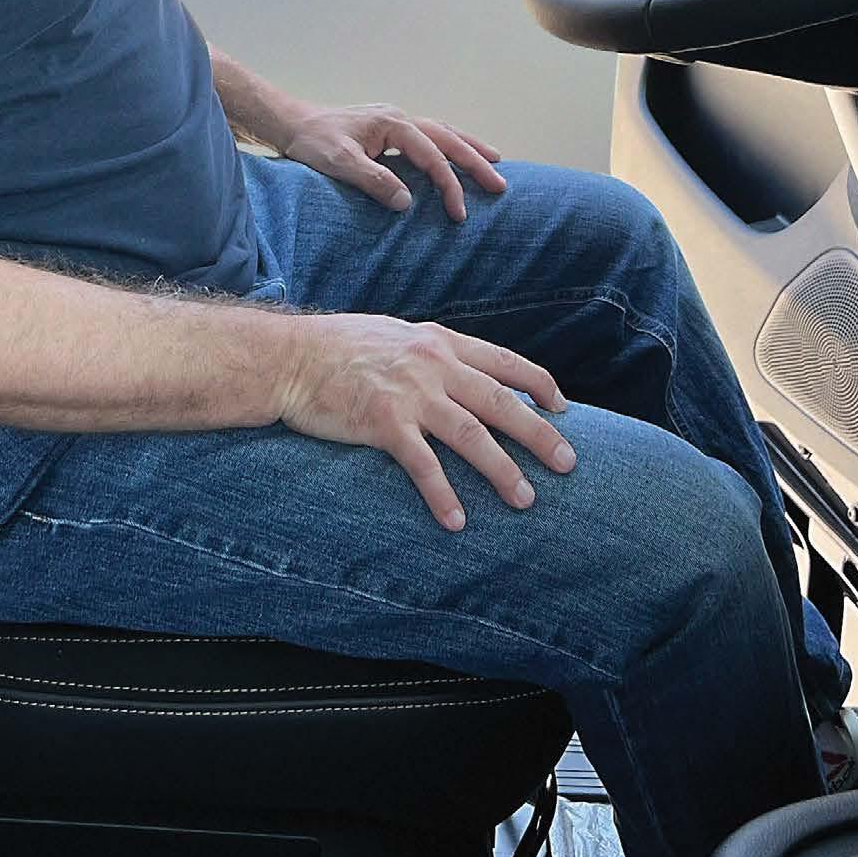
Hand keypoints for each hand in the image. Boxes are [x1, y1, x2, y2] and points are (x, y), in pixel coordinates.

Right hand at [276, 313, 574, 528]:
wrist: (289, 356)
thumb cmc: (338, 347)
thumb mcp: (396, 334)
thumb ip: (431, 352)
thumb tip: (462, 372)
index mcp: (438, 341)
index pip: (504, 361)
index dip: (538, 384)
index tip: (563, 407)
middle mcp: (432, 363)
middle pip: (500, 400)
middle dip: (539, 433)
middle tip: (568, 463)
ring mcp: (408, 393)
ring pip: (471, 434)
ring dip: (502, 469)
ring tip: (526, 499)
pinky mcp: (382, 422)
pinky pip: (422, 464)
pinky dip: (443, 494)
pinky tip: (457, 522)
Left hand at [280, 103, 504, 220]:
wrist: (292, 123)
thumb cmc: (312, 141)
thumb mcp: (339, 163)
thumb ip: (374, 180)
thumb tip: (407, 202)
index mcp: (392, 123)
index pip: (431, 155)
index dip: (448, 185)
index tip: (459, 213)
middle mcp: (399, 118)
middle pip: (447, 138)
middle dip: (475, 161)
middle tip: (500, 184)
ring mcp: (395, 121)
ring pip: (442, 132)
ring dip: (468, 147)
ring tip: (495, 161)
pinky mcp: (389, 130)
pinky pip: (428, 136)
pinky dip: (448, 145)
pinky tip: (456, 154)